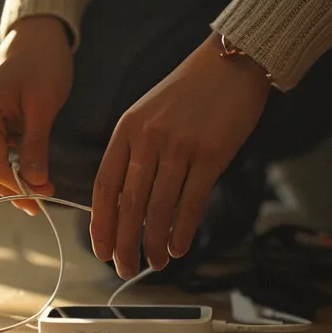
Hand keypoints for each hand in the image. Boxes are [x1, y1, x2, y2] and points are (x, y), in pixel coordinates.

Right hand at [0, 16, 72, 213]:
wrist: (38, 33)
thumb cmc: (41, 61)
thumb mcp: (42, 105)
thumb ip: (36, 146)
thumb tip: (35, 183)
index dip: (15, 188)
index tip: (40, 202)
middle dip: (14, 188)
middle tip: (44, 202)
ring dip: (15, 178)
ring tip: (44, 189)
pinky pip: (0, 149)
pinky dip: (16, 163)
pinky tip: (36, 170)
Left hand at [92, 33, 271, 278]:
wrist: (231, 63)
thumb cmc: (190, 93)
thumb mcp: (149, 115)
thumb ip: (136, 153)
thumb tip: (126, 203)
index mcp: (127, 130)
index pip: (105, 187)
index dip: (101, 224)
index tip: (100, 250)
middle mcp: (148, 139)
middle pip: (129, 204)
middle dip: (124, 243)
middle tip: (123, 269)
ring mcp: (179, 147)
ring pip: (159, 209)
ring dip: (153, 243)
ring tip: (153, 263)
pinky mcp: (210, 154)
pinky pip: (191, 202)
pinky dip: (181, 231)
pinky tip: (177, 248)